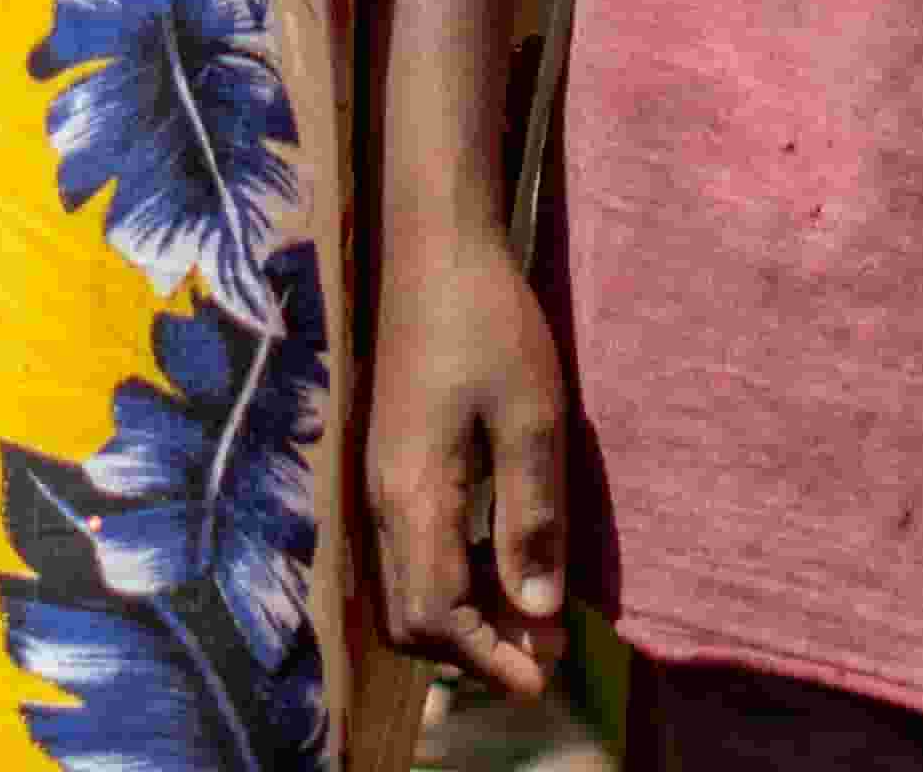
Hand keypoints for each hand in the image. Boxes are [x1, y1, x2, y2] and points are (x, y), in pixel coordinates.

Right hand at [360, 229, 578, 698]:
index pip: (437, 616)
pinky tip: (499, 554)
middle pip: (411, 618)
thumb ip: (531, 518)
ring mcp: (378, 479)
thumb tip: (536, 611)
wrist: (434, 245)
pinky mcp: (387, 459)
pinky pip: (408, 551)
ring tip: (529, 610)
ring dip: (461, 616)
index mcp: (414, 496)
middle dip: (472, 650)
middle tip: (541, 648)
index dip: (489, 659)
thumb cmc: (489, 322)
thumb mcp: (531, 419)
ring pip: (406, 587)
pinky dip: (451, 578)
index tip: (544, 677)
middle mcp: (382, 499)